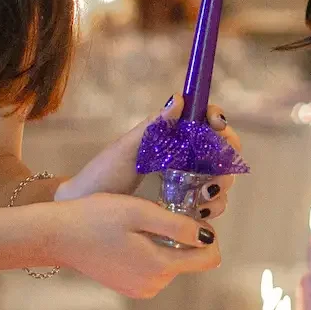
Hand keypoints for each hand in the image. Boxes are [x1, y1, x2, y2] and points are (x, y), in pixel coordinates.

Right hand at [55, 192, 220, 297]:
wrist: (57, 236)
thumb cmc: (95, 217)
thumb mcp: (139, 212)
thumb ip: (177, 225)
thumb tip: (207, 237)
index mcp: (159, 266)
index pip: (207, 259)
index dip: (207, 235)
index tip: (190, 216)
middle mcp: (154, 285)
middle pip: (189, 260)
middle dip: (184, 238)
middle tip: (161, 213)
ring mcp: (140, 289)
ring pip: (172, 264)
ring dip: (167, 245)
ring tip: (142, 224)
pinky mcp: (129, 287)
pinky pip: (155, 270)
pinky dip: (152, 253)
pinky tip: (131, 237)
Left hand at [58, 99, 241, 221]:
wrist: (85, 211)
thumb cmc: (102, 176)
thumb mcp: (126, 149)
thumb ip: (154, 127)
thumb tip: (179, 98)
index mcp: (171, 138)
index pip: (205, 121)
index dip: (217, 119)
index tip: (217, 125)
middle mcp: (184, 159)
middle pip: (221, 150)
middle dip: (225, 156)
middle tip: (213, 167)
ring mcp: (187, 185)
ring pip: (221, 179)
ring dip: (221, 184)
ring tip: (203, 193)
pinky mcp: (186, 210)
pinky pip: (212, 207)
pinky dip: (213, 208)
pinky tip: (198, 211)